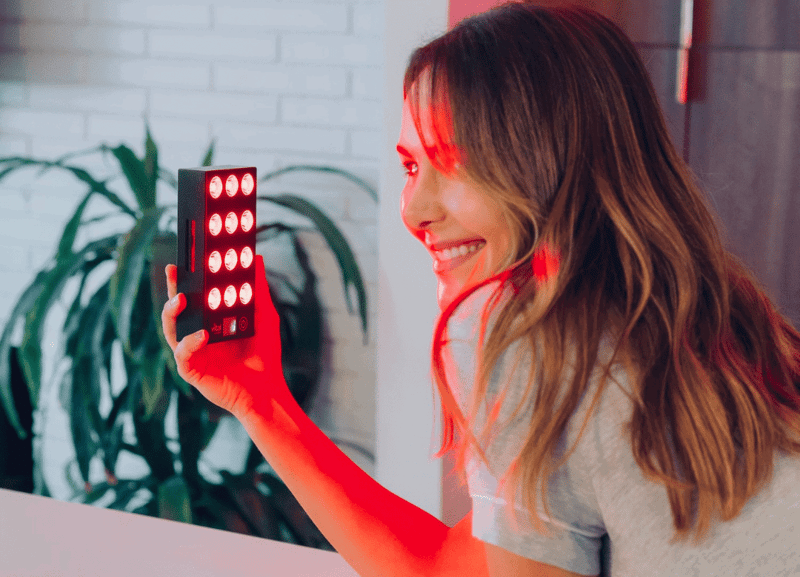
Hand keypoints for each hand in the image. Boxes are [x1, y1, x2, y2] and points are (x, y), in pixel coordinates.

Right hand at [161, 255, 286, 418]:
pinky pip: (183, 355)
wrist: (266, 389)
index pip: (194, 296)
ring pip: (171, 330)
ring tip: (181, 299)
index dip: (186, 278)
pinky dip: (189, 343)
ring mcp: (193, 353)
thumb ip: (258, 289)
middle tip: (173, 270)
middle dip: (171, 288)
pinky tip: (202, 335)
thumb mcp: (264, 316)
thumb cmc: (264, 355)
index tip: (185, 258)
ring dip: (172, 313)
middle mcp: (196, 335)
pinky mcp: (192, 371)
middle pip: (176, 310)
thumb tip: (259, 259)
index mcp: (210, 322)